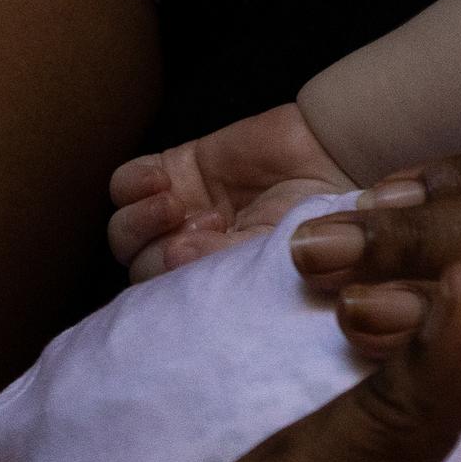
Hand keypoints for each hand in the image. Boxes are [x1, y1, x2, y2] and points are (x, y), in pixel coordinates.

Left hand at [109, 102, 349, 279]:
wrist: (336, 158)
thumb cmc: (323, 221)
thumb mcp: (277, 260)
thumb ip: (226, 265)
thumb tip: (174, 257)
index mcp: (220, 287)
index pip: (168, 303)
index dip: (169, 290)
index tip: (196, 267)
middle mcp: (196, 253)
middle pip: (141, 268)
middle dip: (157, 254)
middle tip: (205, 230)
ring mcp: (182, 212)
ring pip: (124, 231)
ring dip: (140, 222)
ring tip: (178, 206)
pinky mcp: (174, 170)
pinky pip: (125, 185)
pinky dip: (134, 186)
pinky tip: (162, 182)